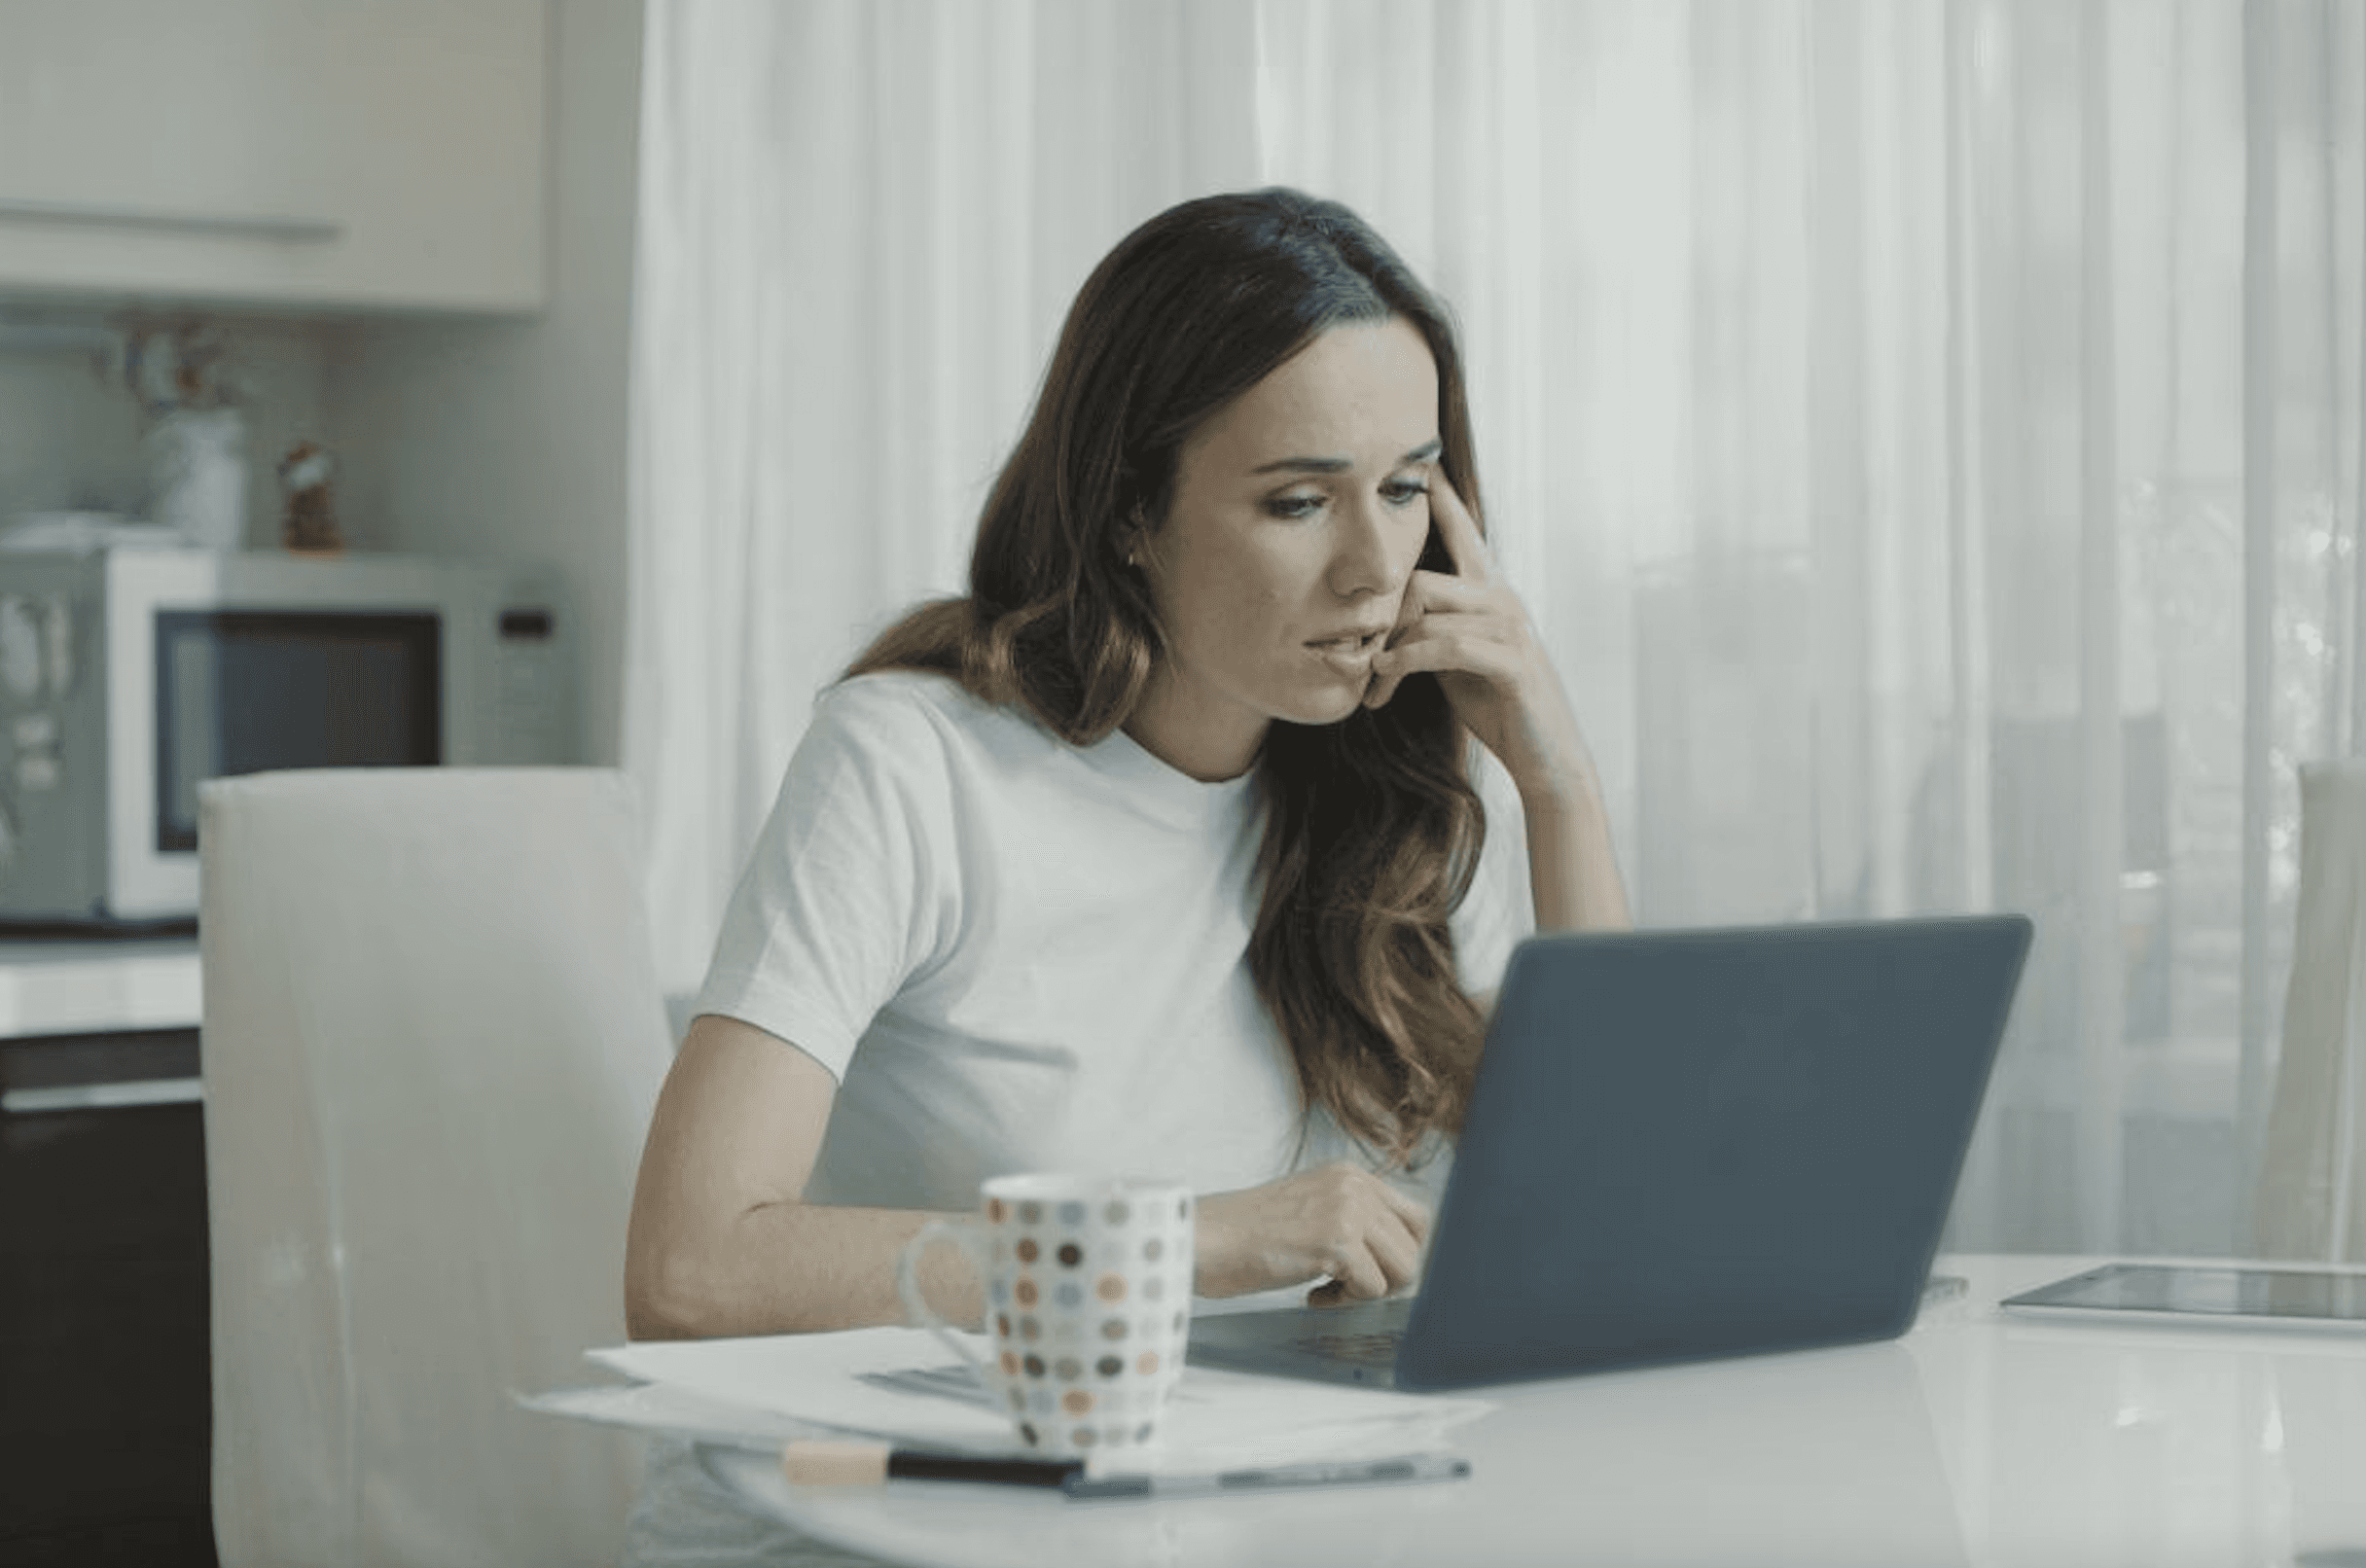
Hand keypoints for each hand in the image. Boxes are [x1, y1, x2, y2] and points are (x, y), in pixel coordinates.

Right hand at [1193, 1163, 1430, 1305]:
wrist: (1202, 1239)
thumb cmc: (1245, 1234)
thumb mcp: (1311, 1209)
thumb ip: (1353, 1221)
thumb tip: (1397, 1260)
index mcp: (1350, 1175)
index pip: (1416, 1218)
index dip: (1401, 1255)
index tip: (1371, 1273)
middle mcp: (1354, 1185)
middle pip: (1415, 1247)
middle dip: (1387, 1278)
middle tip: (1346, 1286)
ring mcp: (1347, 1210)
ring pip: (1403, 1269)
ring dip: (1368, 1291)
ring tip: (1327, 1289)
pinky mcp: (1336, 1241)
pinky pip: (1372, 1289)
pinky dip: (1343, 1303)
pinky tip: (1310, 1294)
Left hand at [1365, 474, 1592, 806]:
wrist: (1546, 756)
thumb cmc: (1498, 706)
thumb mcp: (1455, 660)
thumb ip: (1429, 629)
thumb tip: (1386, 620)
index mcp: (1489, 592)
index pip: (1462, 531)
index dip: (1440, 498)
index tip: (1420, 462)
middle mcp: (1502, 598)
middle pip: (1420, 579)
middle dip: (1381, 618)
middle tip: (1357, 657)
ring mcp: (1511, 626)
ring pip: (1428, 611)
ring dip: (1388, 650)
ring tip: (1371, 682)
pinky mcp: (1512, 660)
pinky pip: (1445, 646)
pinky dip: (1407, 661)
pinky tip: (1385, 680)